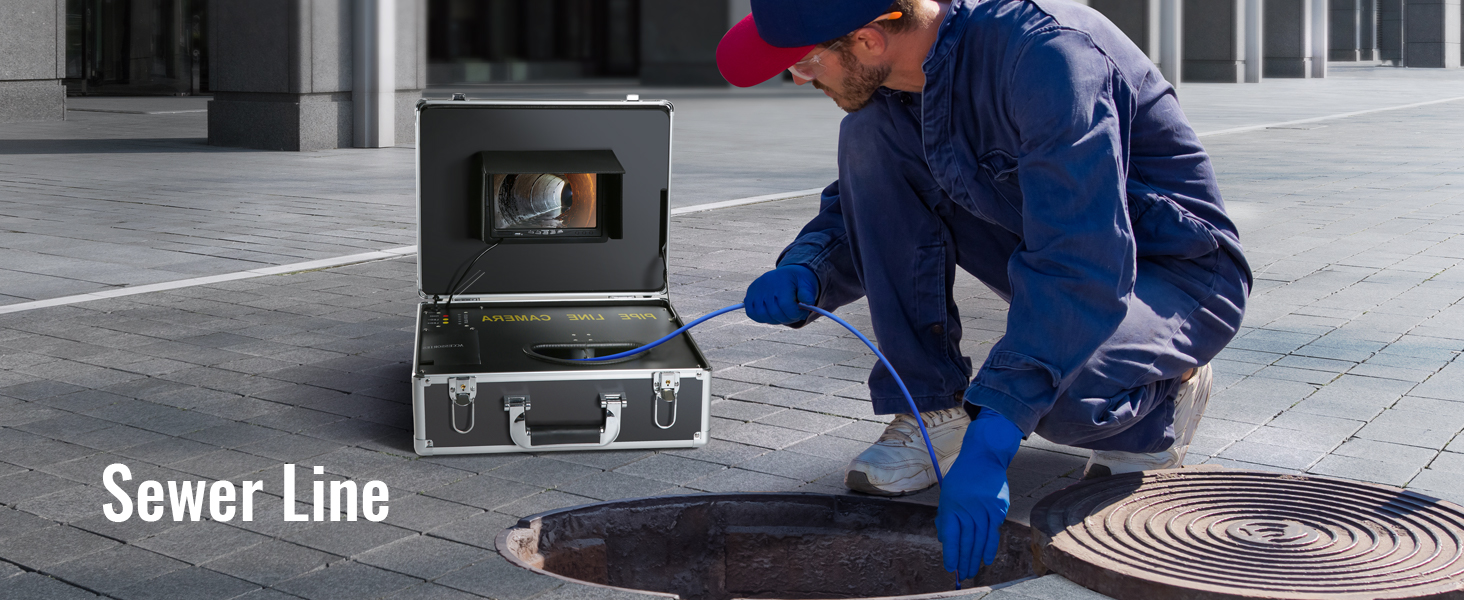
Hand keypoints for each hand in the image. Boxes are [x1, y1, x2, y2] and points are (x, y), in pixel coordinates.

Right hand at [743, 265, 818, 323]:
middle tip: (793, 314)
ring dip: (774, 319)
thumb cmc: (798, 282)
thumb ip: (808, 294)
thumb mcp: (808, 284)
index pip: (786, 306)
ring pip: (762, 315)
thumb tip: (808, 302)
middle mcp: (766, 285)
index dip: (796, 314)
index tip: (802, 312)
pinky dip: (762, 317)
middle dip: (787, 318)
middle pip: (774, 313)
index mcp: (781, 281)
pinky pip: (752, 313)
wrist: (787, 274)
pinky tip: (772, 314)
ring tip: (783, 313)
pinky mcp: (749, 296)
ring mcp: (755, 290)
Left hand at [937, 408, 1023, 580]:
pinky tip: (987, 558)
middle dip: (964, 561)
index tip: (950, 567)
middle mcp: (968, 508)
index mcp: (951, 505)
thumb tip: (945, 541)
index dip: (951, 553)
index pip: (951, 536)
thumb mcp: (947, 495)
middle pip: (966, 541)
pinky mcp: (998, 508)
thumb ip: (946, 518)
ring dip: (976, 558)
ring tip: (973, 571)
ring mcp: (985, 508)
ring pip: (980, 539)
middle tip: (963, 576)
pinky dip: (990, 547)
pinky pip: (993, 532)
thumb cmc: (962, 478)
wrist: (984, 457)